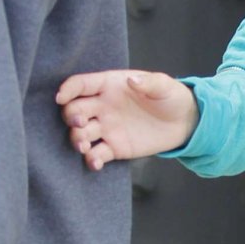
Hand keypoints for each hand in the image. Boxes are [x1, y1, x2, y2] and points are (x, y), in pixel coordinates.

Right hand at [56, 70, 199, 170]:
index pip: (81, 85)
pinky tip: (95, 163)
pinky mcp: (113, 147)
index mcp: (109, 86)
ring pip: (80, 134)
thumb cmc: (171, 97)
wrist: (184, 122)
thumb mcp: (164, 85)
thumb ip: (148, 82)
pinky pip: (95, 155)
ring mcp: (106, 128)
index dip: (68, 89)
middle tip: (81, 124)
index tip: (60, 98)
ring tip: (84, 147)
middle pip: (74, 110)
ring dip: (77, 140)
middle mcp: (102, 106)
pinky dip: (91, 160)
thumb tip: (131, 80)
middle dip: (71, 117)